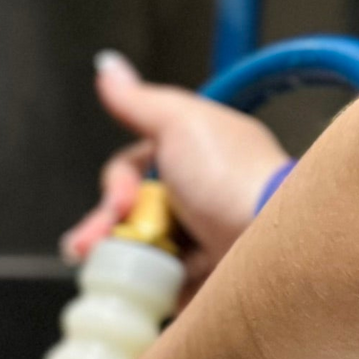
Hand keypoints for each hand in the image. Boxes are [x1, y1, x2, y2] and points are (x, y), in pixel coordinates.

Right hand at [60, 52, 287, 298]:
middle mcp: (199, 198)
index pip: (132, 168)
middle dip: (100, 227)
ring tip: (100, 272)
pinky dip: (138, 288)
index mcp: (198, 157)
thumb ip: (138, 100)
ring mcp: (201, 244)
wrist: (274, 247)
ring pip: (138, 249)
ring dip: (110, 258)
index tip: (116, 202)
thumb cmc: (232, 179)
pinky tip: (127, 291)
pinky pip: (157, 286)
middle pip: (129, 211)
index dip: (115, 184)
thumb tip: (106, 67)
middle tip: (84, 248)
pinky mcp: (201, 285)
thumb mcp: (181, 122)